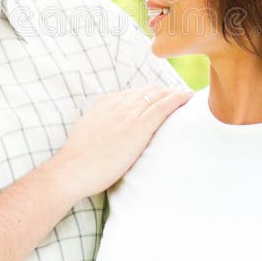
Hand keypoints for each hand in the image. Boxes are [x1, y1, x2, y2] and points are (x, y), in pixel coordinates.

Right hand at [50, 85, 191, 199]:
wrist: (72, 169)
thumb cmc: (78, 160)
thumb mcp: (88, 132)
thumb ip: (101, 125)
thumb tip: (110, 132)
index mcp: (105, 103)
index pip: (134, 93)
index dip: (150, 95)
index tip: (160, 99)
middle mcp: (118, 103)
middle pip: (149, 91)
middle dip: (165, 92)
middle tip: (179, 98)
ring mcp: (129, 114)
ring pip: (158, 95)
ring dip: (174, 93)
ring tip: (187, 96)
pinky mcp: (139, 126)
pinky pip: (163, 106)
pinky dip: (178, 99)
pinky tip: (188, 97)